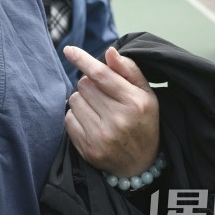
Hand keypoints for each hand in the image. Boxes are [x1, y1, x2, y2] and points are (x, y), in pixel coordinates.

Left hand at [64, 45, 159, 177]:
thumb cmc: (142, 120)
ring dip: (82, 101)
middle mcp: (118, 120)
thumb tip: (109, 51)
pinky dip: (76, 117)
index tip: (68, 50)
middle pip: (84, 84)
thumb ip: (128, 70)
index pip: (101, 74)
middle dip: (89, 84)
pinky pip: (68, 119)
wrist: (141, 165)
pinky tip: (92, 124)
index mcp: (134, 102)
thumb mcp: (146, 94)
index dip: (83, 60)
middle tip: (103, 96)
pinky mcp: (88, 149)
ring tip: (99, 111)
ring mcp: (102, 136)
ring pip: (74, 100)